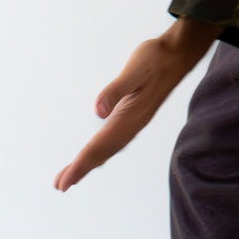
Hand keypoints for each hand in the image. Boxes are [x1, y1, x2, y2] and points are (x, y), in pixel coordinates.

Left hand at [54, 19, 220, 191]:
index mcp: (131, 116)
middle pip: (103, 152)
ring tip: (72, 176)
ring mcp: (135, 121)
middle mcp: (133, 123)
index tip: (65, 181)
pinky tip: (96, 154)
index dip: (81, 164)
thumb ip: (117, 89)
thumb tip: (98, 111)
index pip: (100, 145)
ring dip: (90, 163)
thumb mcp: (135, 69)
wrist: (179, 53)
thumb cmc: (156, 58)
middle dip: (81, 169)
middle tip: (59, 185)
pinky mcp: (136, 115)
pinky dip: (102, 152)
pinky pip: (115, 141)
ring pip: (109, 148)